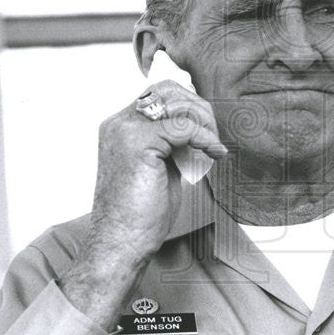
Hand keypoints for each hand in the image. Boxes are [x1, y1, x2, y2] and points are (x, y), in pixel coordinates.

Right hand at [87, 81, 226, 256]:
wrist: (122, 243)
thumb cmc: (141, 214)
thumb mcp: (160, 167)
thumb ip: (172, 143)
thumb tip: (199, 128)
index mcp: (120, 127)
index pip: (160, 94)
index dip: (190, 107)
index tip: (207, 132)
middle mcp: (119, 123)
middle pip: (169, 90)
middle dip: (199, 109)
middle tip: (213, 137)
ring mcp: (125, 131)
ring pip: (178, 104)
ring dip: (204, 123)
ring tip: (213, 147)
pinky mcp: (138, 143)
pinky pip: (184, 127)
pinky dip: (206, 138)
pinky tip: (215, 154)